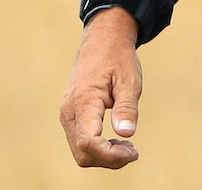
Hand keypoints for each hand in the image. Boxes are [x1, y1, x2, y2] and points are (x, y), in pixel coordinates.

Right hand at [59, 7, 143, 168]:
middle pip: (82, 153)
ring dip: (104, 155)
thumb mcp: (129, 79)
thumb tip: (126, 134)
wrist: (102, 41)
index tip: (133, 151)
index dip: (110, 155)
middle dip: (108, 159)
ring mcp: (68, 115)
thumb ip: (127, 107)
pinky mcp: (71, 116)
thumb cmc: (117, 58)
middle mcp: (69, 112)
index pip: (88, 142)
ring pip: (80, 151)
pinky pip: (80, 141)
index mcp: (83, 102)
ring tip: (128, 147)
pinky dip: (98, 148)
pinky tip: (117, 141)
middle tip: (133, 151)